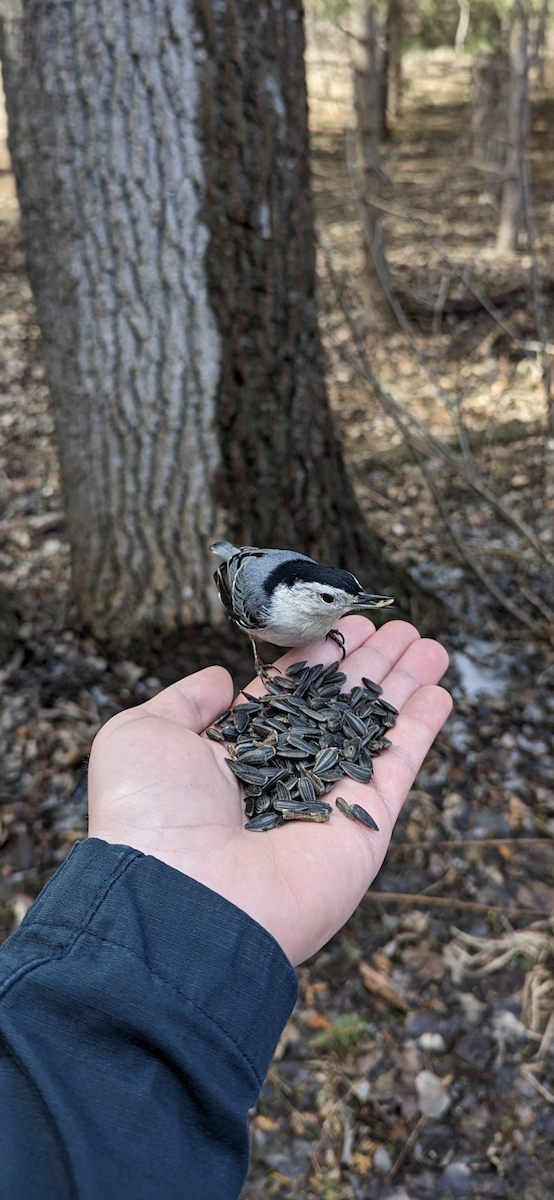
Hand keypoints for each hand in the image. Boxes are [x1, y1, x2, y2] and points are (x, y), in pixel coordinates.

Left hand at [88, 618, 451, 965]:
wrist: (179, 896)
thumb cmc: (148, 814)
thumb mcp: (142, 734)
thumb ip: (185, 700)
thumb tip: (220, 680)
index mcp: (235, 754)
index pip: (290, 694)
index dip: (321, 658)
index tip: (347, 625)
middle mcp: (286, 775)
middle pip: (341, 707)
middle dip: (371, 666)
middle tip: (401, 628)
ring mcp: (329, 800)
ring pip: (377, 730)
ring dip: (406, 687)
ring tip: (432, 647)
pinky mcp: (364, 826)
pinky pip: (399, 767)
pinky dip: (421, 729)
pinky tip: (438, 692)